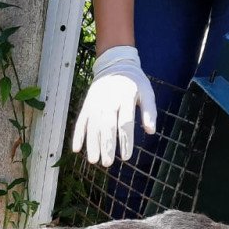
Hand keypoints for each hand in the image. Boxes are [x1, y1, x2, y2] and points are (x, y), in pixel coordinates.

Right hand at [71, 46, 156, 167]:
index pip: (125, 123)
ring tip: (94, 161)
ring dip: (91, 144)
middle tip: (108, 164)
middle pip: (106, 127)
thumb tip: (151, 131)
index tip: (126, 157)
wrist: (114, 64)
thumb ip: (149, 112)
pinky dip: (77, 135)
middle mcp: (108, 101)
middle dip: (106, 146)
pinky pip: (80, 122)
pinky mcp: (87, 106)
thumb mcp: (147, 92)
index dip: (125, 141)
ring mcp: (95, 104)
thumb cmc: (134, 82)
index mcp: (125, 98)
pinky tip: (76, 149)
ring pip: (92, 126)